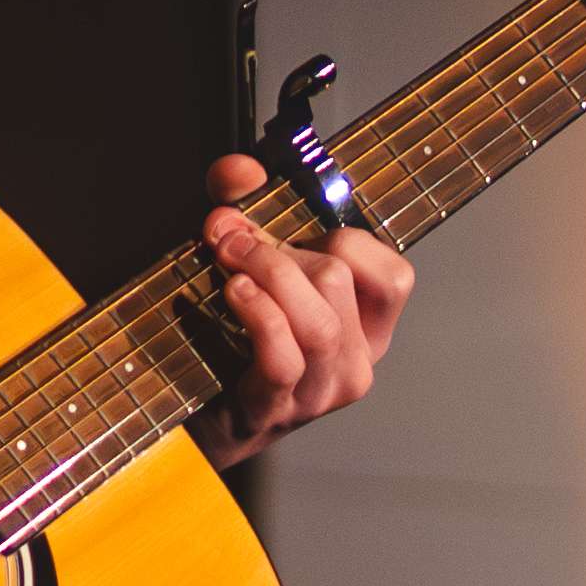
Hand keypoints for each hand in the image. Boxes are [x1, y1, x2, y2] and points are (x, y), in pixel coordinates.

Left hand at [197, 154, 411, 467]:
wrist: (191, 413)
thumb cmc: (229, 332)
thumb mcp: (245, 259)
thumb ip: (243, 205)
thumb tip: (241, 172)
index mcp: (367, 326)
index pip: (394, 275)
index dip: (341, 233)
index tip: (291, 226)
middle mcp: (357, 361)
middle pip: (340, 280)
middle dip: (279, 246)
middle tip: (229, 239)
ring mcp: (321, 391)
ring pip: (318, 320)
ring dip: (267, 274)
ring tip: (229, 262)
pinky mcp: (279, 409)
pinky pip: (283, 357)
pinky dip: (257, 314)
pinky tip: (234, 293)